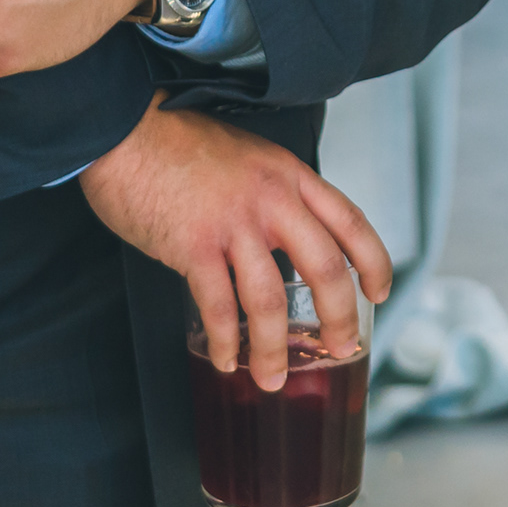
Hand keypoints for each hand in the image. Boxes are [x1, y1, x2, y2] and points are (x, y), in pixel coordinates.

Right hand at [82, 98, 394, 392]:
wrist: (127, 129)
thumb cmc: (180, 142)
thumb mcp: (249, 155)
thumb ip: (274, 193)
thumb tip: (288, 239)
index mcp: (289, 174)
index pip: (351, 222)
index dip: (375, 262)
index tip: (380, 292)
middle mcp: (271, 199)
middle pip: (324, 268)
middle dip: (339, 318)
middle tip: (342, 349)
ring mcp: (233, 223)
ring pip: (270, 301)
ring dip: (274, 349)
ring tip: (272, 378)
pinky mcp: (192, 246)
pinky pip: (218, 306)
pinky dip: (225, 341)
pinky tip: (226, 358)